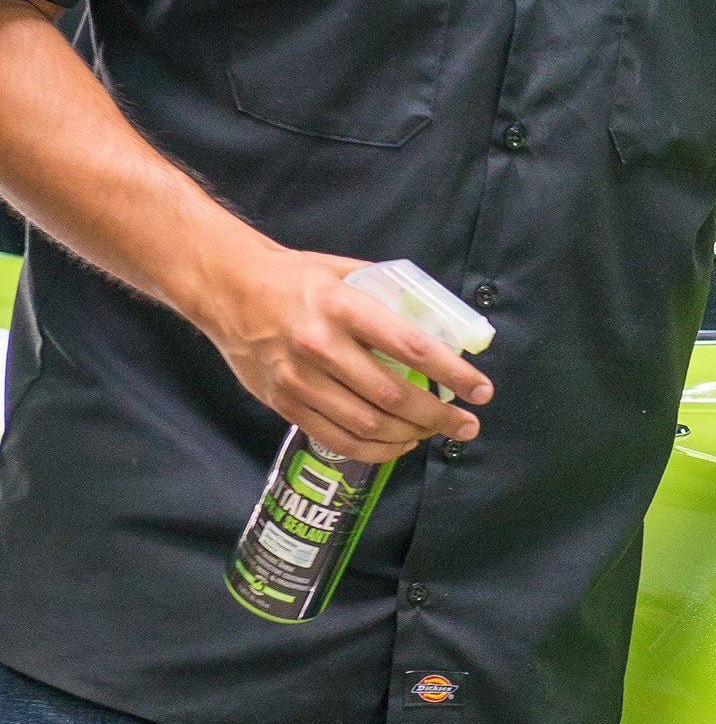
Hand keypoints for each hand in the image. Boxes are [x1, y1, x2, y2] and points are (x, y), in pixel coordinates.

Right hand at [190, 243, 493, 463]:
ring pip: (369, 425)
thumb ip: (391, 298)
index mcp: (342, 306)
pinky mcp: (284, 403)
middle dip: (440, 416)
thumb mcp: (346, 273)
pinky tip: (401, 443)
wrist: (226, 288)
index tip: (481, 389)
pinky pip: (339, 440)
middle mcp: (319, 345)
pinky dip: (378, 450)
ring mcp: (299, 379)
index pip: (412, 347)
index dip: (453, 374)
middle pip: (393, 396)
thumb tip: (446, 327)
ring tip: (438, 432)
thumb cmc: (298, 280)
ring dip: (413, 435)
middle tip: (468, 423)